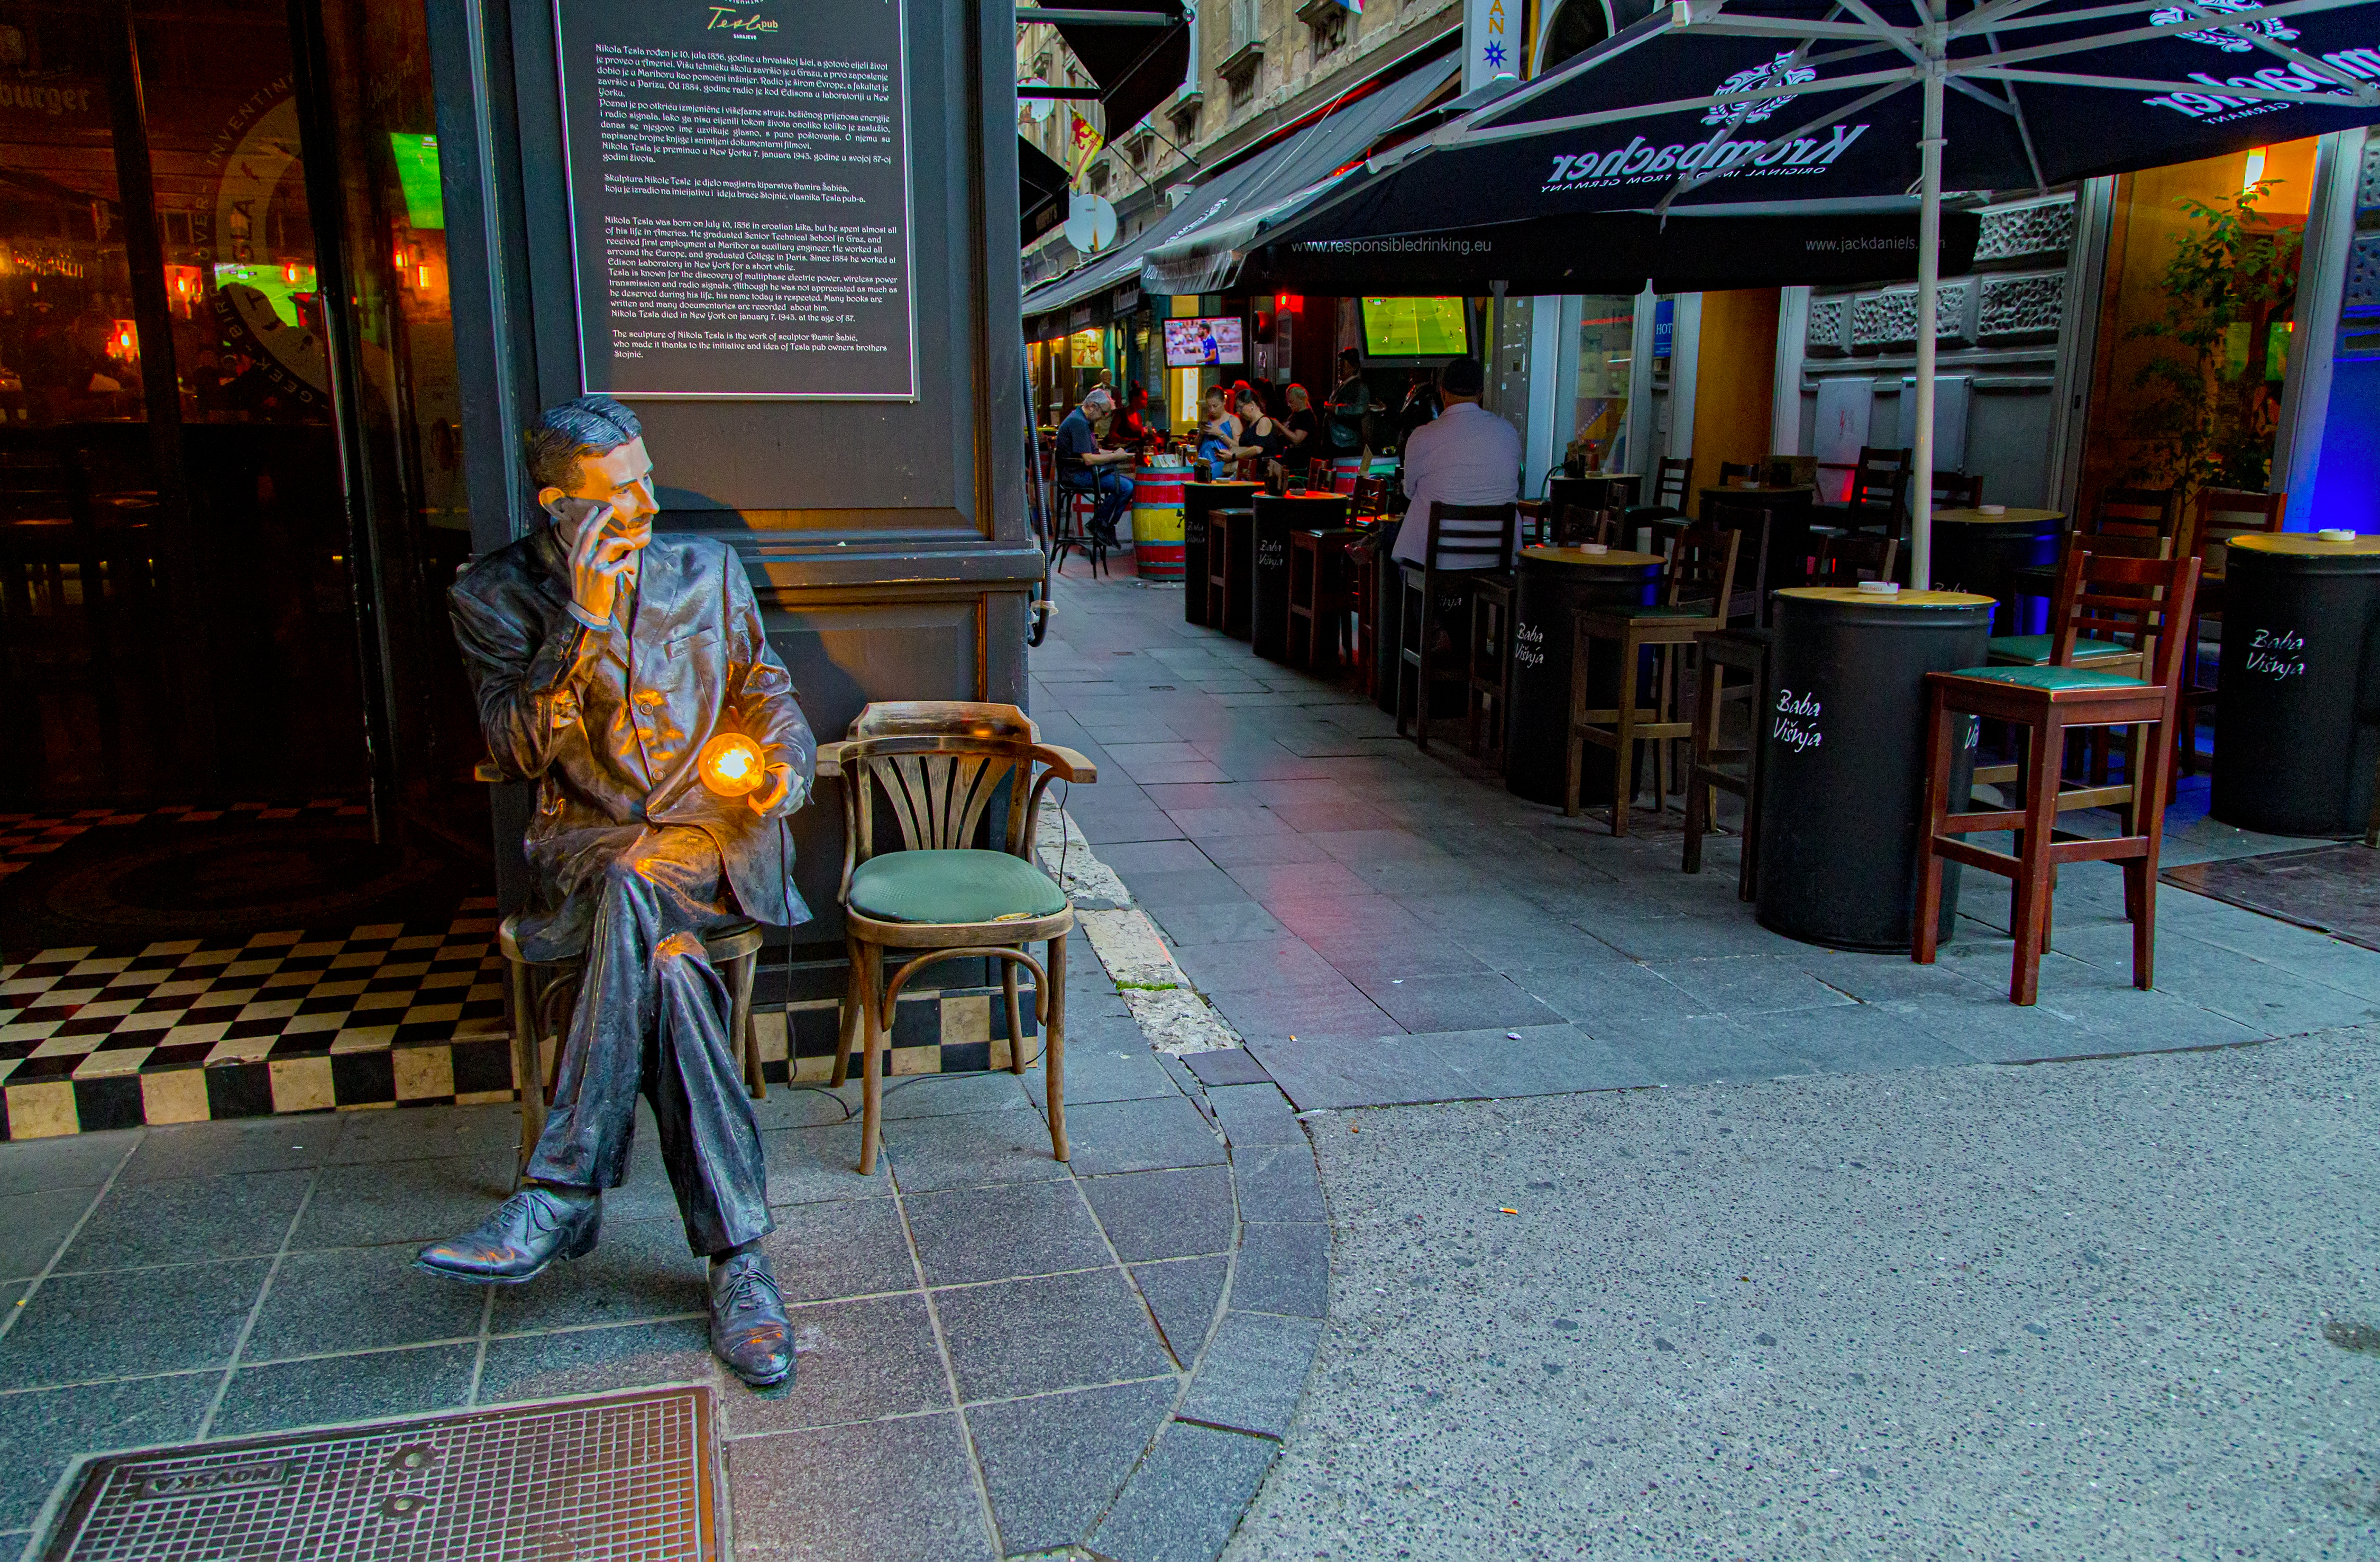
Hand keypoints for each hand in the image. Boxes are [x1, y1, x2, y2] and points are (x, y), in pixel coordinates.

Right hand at [565, 502, 637, 622]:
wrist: (586, 612)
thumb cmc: (587, 590)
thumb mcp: (580, 572)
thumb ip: (585, 557)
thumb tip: (599, 543)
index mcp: (574, 558)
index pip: (580, 533)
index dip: (588, 519)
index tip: (596, 509)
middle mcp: (581, 560)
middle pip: (592, 532)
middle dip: (602, 518)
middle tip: (611, 510)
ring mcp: (592, 567)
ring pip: (609, 544)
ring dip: (623, 542)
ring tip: (629, 545)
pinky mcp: (604, 576)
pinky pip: (621, 563)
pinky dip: (629, 564)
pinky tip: (631, 569)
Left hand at [747, 764, 796, 815]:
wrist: (782, 774)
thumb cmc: (771, 776)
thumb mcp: (764, 776)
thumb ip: (757, 786)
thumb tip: (754, 799)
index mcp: (788, 773)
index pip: (783, 792)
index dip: (773, 803)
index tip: (763, 809)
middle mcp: (797, 781)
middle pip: (786, 801)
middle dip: (773, 810)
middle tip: (764, 813)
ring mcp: (801, 791)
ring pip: (789, 807)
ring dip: (777, 812)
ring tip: (768, 813)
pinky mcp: (801, 799)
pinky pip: (791, 810)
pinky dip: (782, 813)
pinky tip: (775, 812)